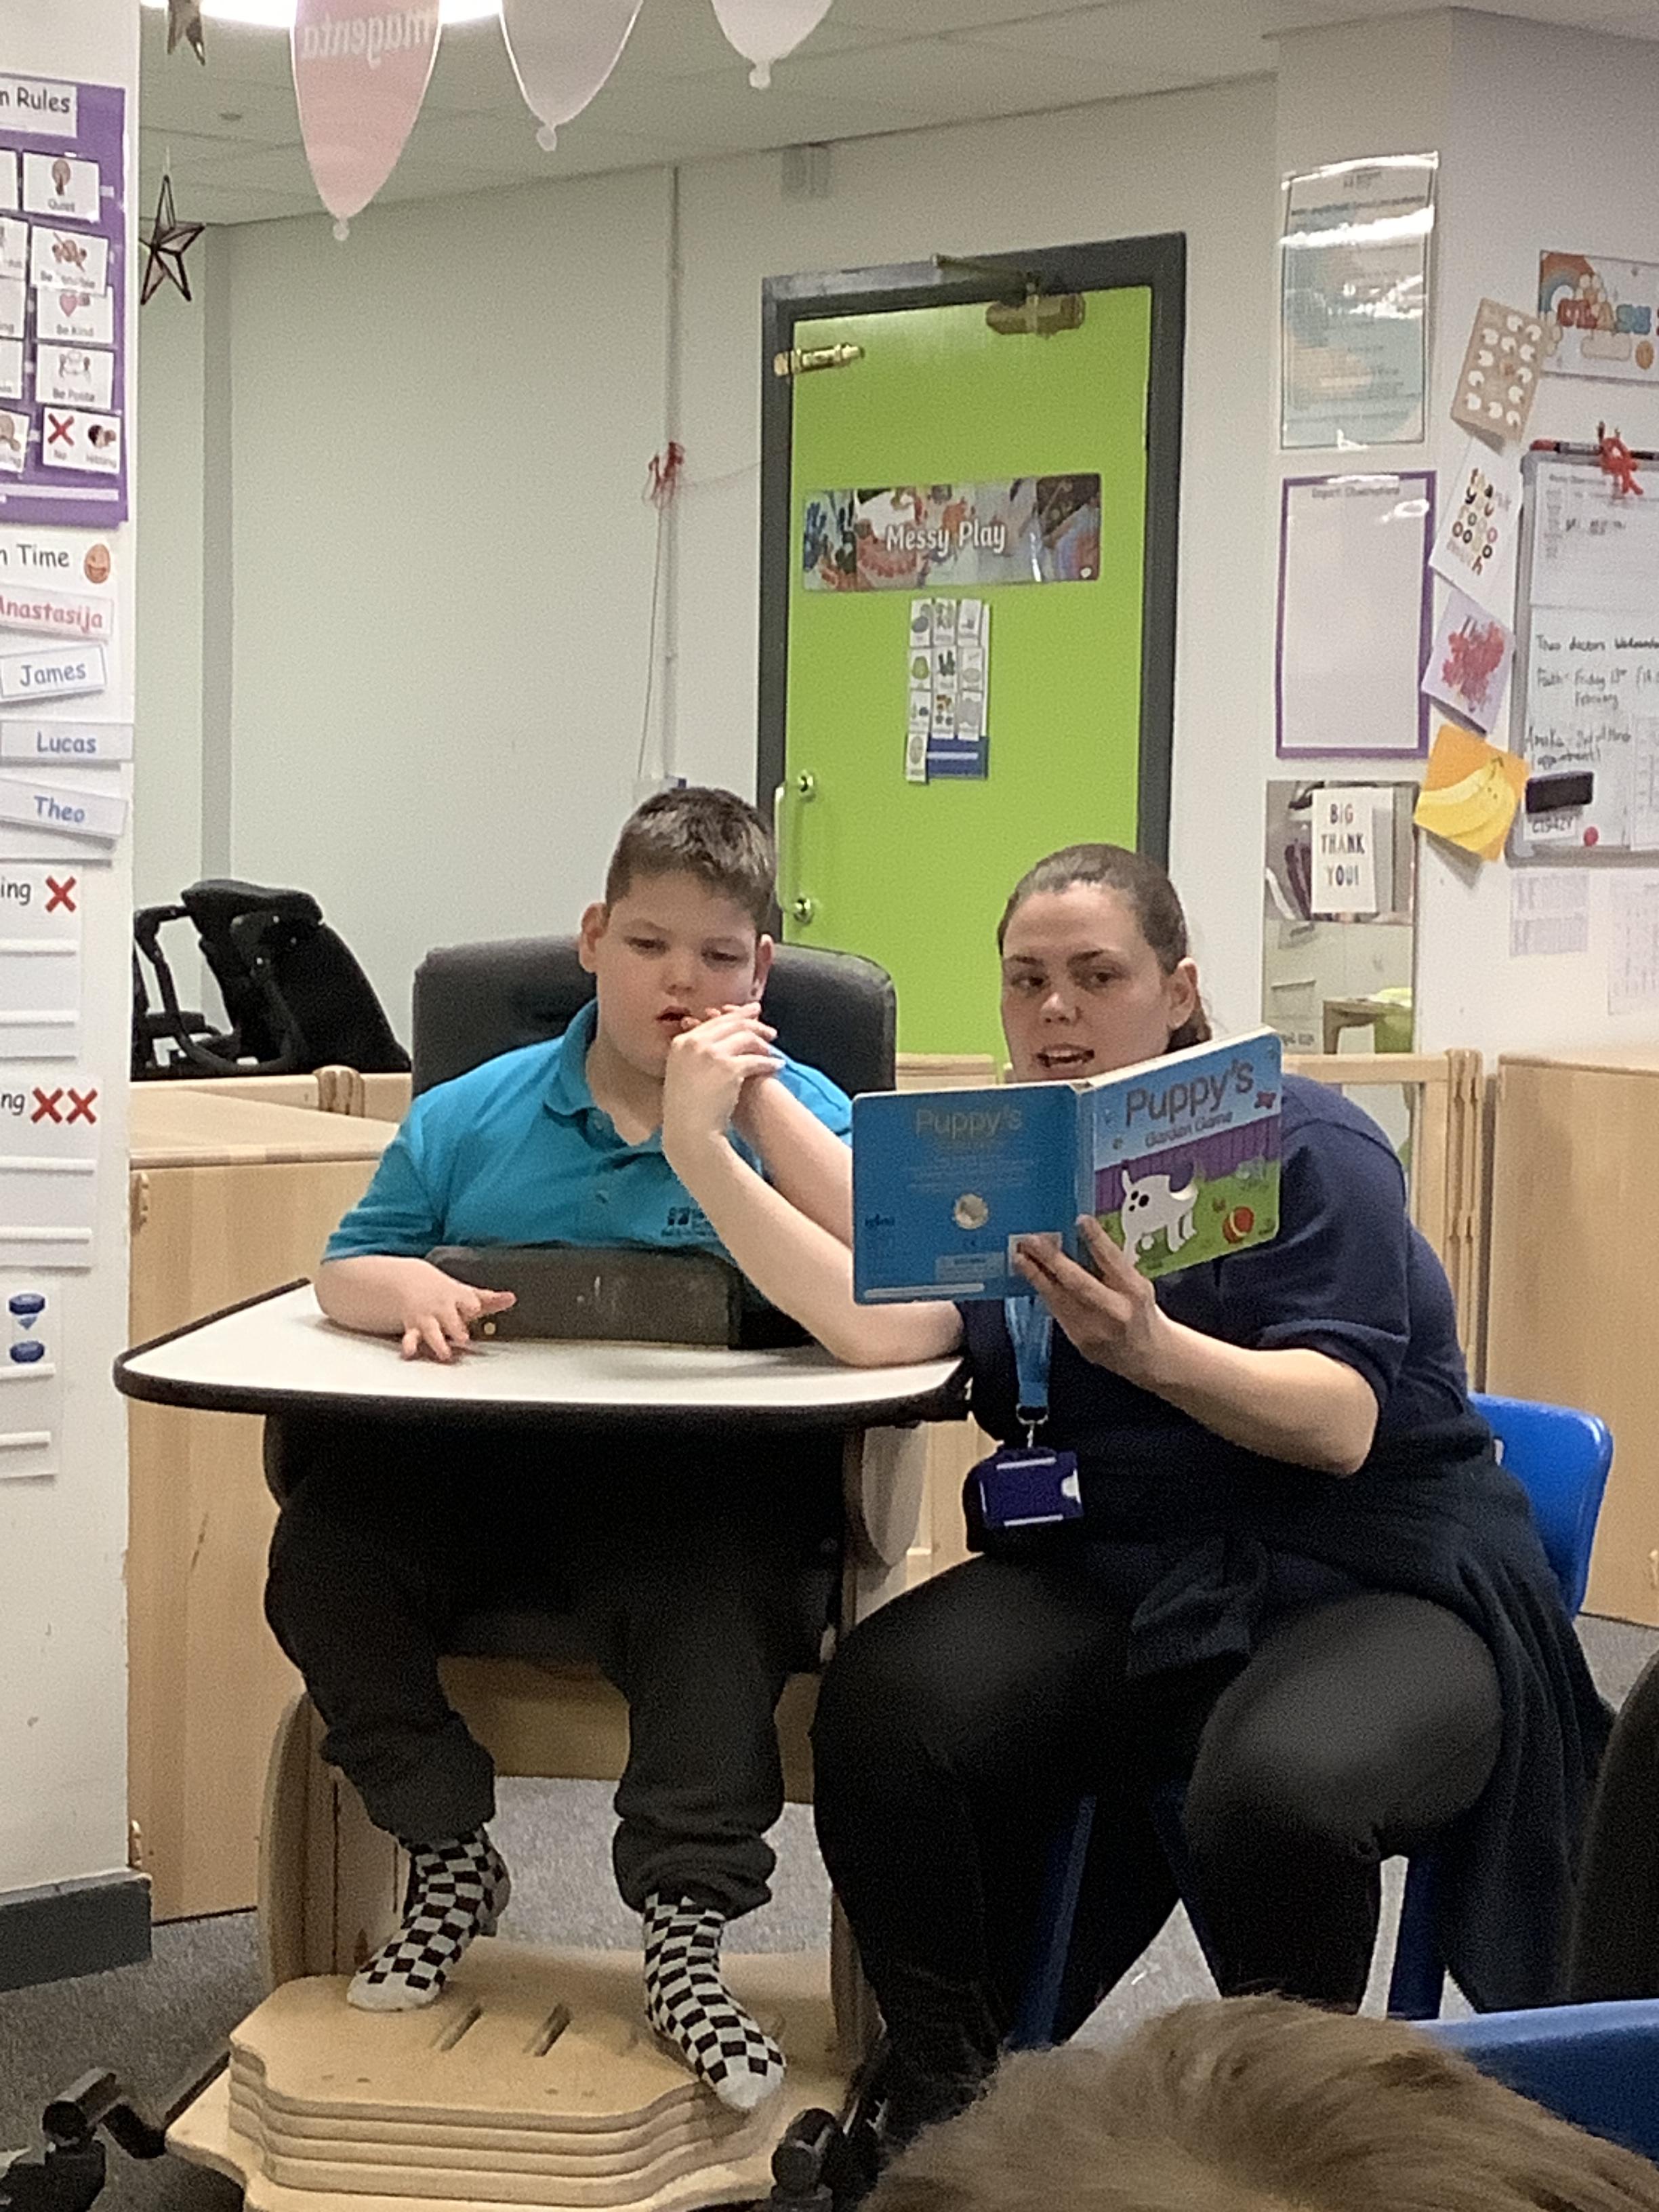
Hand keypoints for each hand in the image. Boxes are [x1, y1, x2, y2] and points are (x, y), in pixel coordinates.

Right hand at [396, 1263, 515, 1362]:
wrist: (409, 1282)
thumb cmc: (445, 1293)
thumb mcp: (466, 1294)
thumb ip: (490, 1299)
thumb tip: (512, 1298)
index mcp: (457, 1298)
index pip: (466, 1300)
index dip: (470, 1305)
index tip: (474, 1308)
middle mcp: (441, 1308)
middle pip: (449, 1318)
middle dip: (455, 1328)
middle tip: (463, 1338)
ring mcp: (427, 1319)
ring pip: (431, 1331)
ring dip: (437, 1343)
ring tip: (445, 1354)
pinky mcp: (414, 1330)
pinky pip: (410, 1339)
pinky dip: (409, 1346)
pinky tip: (410, 1353)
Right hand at [662, 1005, 779, 1161]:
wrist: (689, 1131)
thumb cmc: (686, 1110)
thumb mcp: (682, 1074)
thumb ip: (694, 1055)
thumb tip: (714, 1045)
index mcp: (681, 1042)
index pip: (713, 1021)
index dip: (735, 1016)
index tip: (750, 1014)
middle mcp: (694, 1043)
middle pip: (731, 1024)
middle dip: (754, 1024)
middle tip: (769, 1030)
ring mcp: (711, 1054)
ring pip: (745, 1037)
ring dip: (762, 1043)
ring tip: (772, 1050)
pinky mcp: (729, 1068)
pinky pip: (756, 1059)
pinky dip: (769, 1062)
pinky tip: (777, 1065)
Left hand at [1013, 1215, 1173, 1387]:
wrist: (1147, 1356)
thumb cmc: (1140, 1312)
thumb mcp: (1137, 1283)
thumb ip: (1113, 1265)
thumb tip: (1083, 1235)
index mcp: (1135, 1292)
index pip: (1114, 1262)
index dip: (1097, 1240)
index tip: (1080, 1220)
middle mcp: (1115, 1312)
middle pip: (1079, 1283)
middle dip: (1051, 1259)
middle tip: (1031, 1241)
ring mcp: (1095, 1330)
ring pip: (1059, 1299)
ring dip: (1035, 1275)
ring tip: (1020, 1256)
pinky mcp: (1079, 1341)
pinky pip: (1056, 1311)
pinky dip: (1043, 1292)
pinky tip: (1031, 1277)